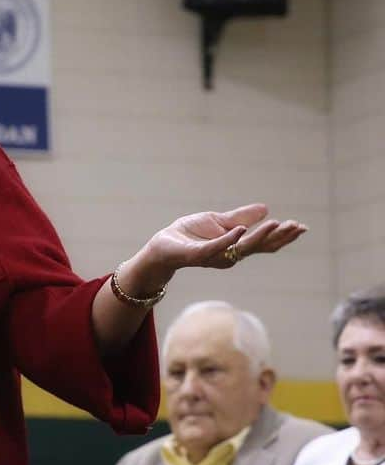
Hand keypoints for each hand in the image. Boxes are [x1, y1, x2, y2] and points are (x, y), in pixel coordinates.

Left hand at [141, 204, 306, 278]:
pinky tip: (240, 230)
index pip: (264, 242)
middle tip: (298, 227)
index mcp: (235, 246)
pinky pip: (216, 247)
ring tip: (278, 224)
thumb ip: (241, 217)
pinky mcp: (198, 254)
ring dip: (260, 236)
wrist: (163, 245)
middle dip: (279, 237)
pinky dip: (228, 239)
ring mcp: (214, 256)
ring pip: (242, 248)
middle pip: (259, 247)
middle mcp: (229, 255)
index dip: (283, 236)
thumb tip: (266, 208)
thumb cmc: (189, 235)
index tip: (301, 226)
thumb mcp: (218, 221)